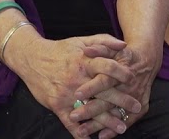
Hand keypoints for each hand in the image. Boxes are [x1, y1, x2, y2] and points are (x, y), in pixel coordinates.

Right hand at [2, 30, 141, 137]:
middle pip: (104, 91)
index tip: (134, 80)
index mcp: (85, 61)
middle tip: (137, 107)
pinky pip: (70, 122)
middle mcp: (78, 78)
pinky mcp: (57, 105)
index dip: (122, 73)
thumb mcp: (82, 40)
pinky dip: (80, 132)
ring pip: (90, 110)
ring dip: (107, 121)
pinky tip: (90, 138)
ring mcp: (67, 93)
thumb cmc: (60, 50)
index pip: (108, 67)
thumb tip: (125, 45)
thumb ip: (104, 41)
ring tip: (121, 128)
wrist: (31, 58)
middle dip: (122, 101)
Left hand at [72, 40, 163, 138]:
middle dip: (90, 110)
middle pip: (108, 100)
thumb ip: (100, 48)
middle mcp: (128, 86)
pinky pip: (128, 121)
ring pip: (115, 113)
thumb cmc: (125, 54)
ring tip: (81, 131)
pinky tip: (102, 136)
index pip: (104, 80)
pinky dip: (114, 130)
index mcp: (120, 70)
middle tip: (74, 116)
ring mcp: (135, 97)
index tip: (77, 94)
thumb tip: (86, 51)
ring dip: (99, 124)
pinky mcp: (140, 106)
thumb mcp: (113, 48)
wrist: (147, 60)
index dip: (91, 88)